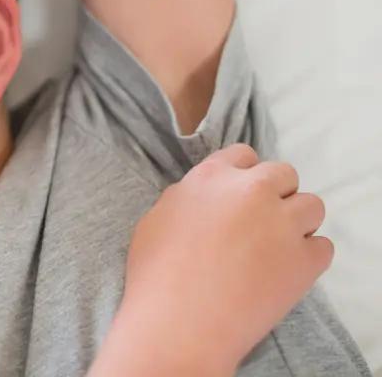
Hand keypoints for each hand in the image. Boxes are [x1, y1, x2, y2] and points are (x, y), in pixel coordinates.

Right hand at [99, 144, 332, 375]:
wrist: (179, 323)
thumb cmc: (155, 274)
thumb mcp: (156, 219)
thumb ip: (187, 199)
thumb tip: (205, 201)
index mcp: (211, 177)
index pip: (244, 155)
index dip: (244, 175)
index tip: (240, 196)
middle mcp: (251, 191)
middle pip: (285, 174)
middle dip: (276, 195)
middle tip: (260, 224)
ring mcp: (282, 224)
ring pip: (313, 206)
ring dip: (298, 222)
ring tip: (276, 248)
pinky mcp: (305, 261)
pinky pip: (323, 247)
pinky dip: (308, 257)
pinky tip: (284, 272)